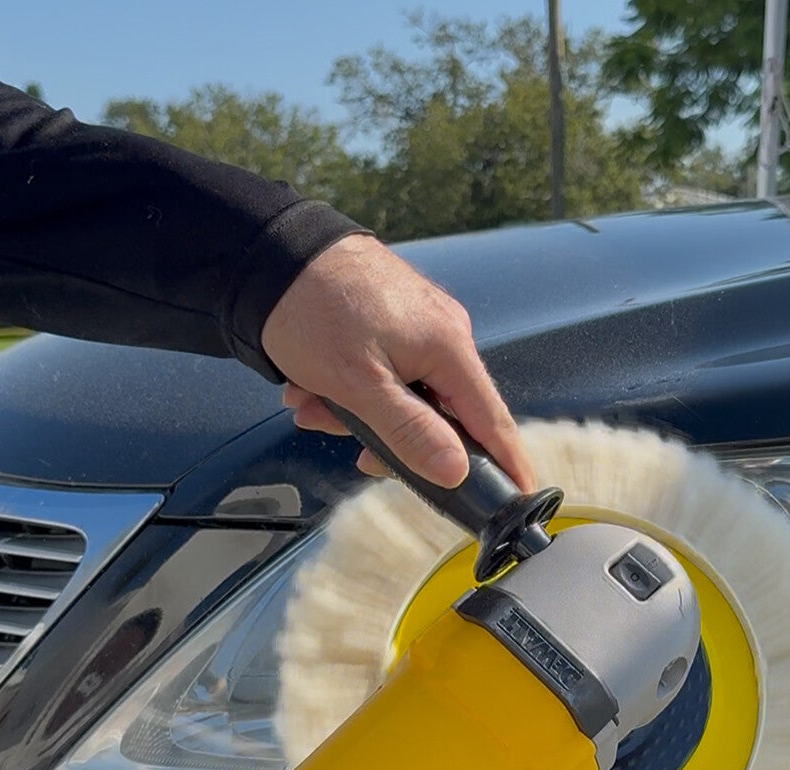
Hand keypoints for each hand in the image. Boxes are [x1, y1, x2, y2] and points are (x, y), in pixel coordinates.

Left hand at [262, 234, 534, 492]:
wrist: (268, 250)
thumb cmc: (311, 308)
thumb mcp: (359, 385)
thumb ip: (410, 432)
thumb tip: (455, 470)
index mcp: (449, 346)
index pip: (492, 421)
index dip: (508, 465)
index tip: (522, 499)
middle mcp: (444, 334)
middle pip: (444, 416)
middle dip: (395, 440)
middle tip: (356, 454)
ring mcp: (419, 325)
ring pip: (406, 398)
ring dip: (359, 416)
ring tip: (313, 406)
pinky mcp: (392, 321)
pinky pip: (386, 374)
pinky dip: (351, 391)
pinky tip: (313, 388)